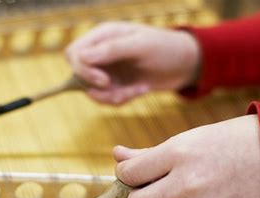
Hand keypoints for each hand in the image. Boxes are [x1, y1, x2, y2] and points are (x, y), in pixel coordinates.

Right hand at [65, 21, 199, 104]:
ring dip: (112, 97)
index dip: (83, 70)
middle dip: (96, 87)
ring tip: (136, 91)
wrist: (184, 65)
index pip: (74, 53)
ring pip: (91, 91)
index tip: (103, 80)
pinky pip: (106, 99)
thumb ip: (111, 50)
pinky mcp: (115, 85)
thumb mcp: (140, 46)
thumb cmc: (165, 48)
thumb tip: (82, 57)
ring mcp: (106, 70)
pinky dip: (121, 99)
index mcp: (103, 35)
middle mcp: (101, 52)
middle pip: (77, 74)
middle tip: (117, 91)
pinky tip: (141, 90)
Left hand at [114, 115, 259, 197]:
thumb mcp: (185, 140)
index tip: (132, 172)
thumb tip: (117, 155)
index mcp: (177, 154)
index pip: (128, 174)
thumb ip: (147, 153)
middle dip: (135, 196)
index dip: (125, 173)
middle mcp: (187, 182)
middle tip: (145, 188)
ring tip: (168, 194)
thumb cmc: (223, 143)